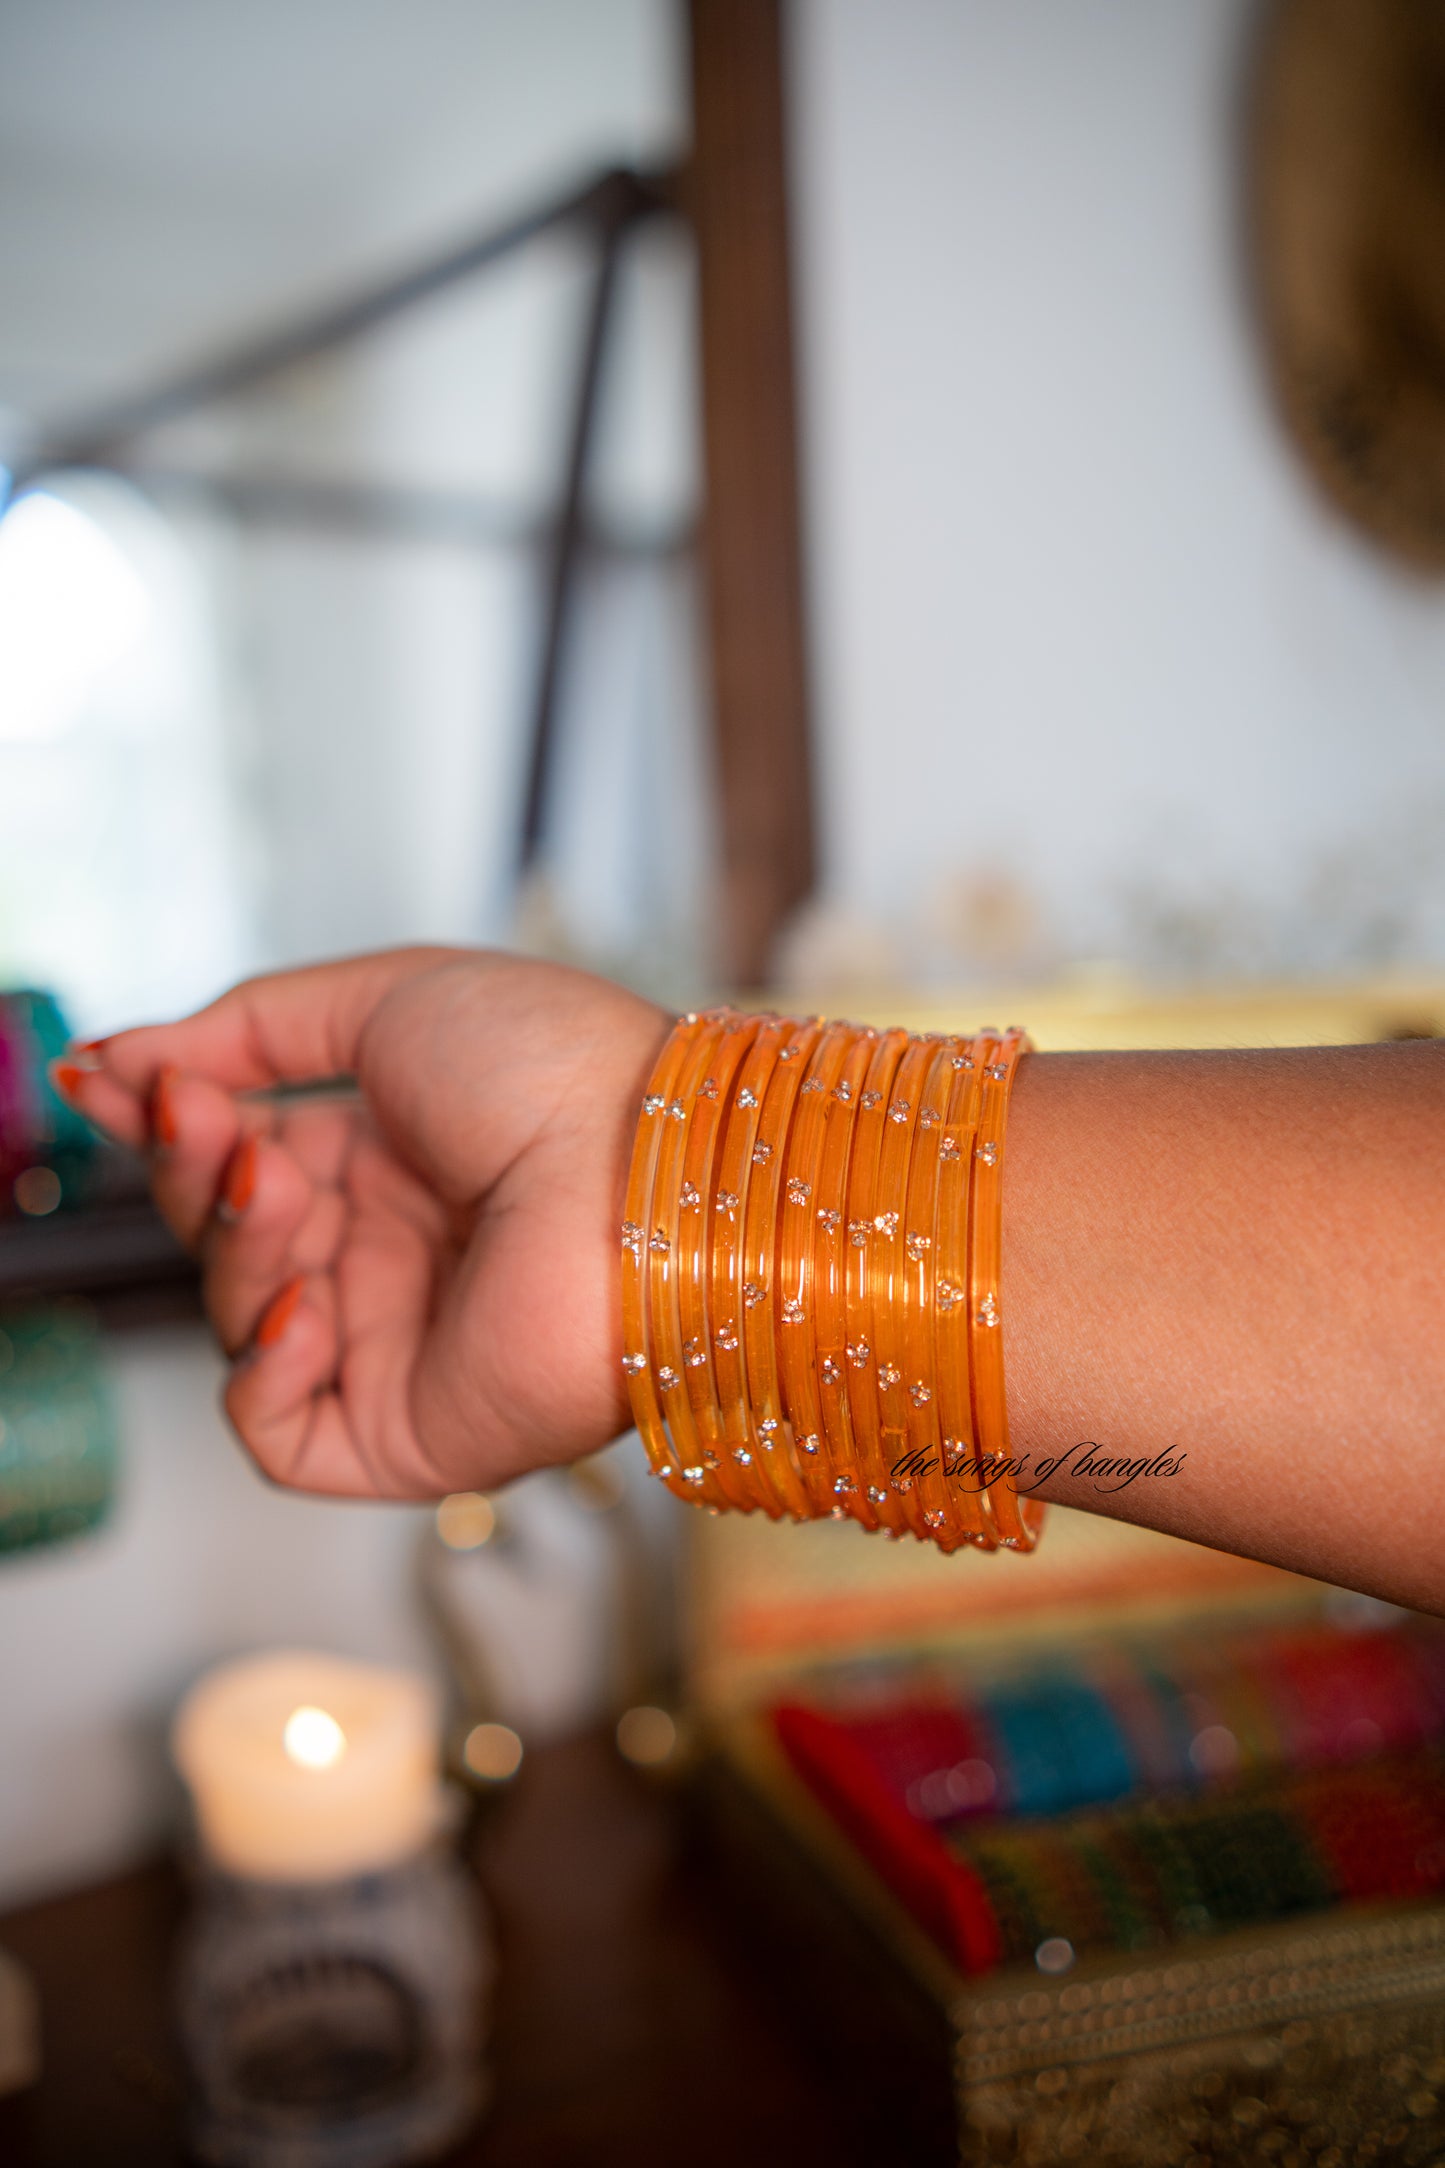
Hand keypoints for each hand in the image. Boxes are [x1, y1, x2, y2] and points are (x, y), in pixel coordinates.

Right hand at [56, 949, 669, 1498]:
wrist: (651, 1169)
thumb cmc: (555, 1071)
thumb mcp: (389, 1000)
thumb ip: (250, 1027)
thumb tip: (122, 1060)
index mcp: (394, 1156)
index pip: (240, 1154)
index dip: (172, 1121)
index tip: (113, 1080)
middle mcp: (394, 1251)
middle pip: (225, 1235)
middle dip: (193, 1172)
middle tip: (199, 1119)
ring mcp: (401, 1343)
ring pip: (238, 1319)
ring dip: (233, 1246)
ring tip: (279, 1187)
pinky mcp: (412, 1431)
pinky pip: (278, 1430)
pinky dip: (259, 1368)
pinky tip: (300, 1304)